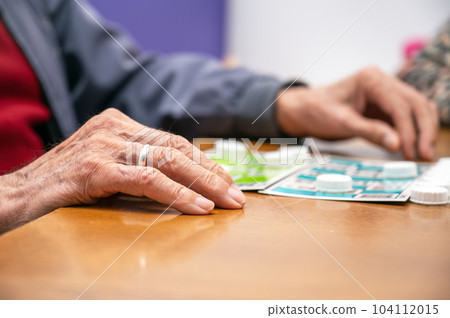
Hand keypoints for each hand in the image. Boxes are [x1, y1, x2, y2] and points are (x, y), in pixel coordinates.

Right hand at [0, 109, 244, 231]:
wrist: (17, 194)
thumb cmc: (63, 183)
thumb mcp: (105, 164)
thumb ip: (136, 163)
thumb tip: (179, 180)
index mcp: (119, 124)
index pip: (173, 141)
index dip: (203, 162)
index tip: (226, 180)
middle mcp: (115, 128)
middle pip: (177, 149)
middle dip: (211, 173)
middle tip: (236, 194)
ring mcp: (105, 145)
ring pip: (168, 161)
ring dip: (203, 183)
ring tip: (227, 201)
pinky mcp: (96, 168)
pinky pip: (147, 179)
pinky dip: (177, 194)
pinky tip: (199, 206)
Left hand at [276, 67, 438, 159]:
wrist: (304, 109)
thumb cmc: (317, 111)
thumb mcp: (341, 123)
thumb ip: (369, 131)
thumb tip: (397, 144)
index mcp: (370, 79)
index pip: (399, 104)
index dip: (409, 129)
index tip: (410, 151)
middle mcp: (382, 81)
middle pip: (416, 103)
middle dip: (423, 130)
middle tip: (425, 154)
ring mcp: (385, 92)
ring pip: (416, 109)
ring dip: (422, 130)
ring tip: (423, 154)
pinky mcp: (384, 105)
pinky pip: (405, 117)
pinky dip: (412, 131)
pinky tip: (413, 148)